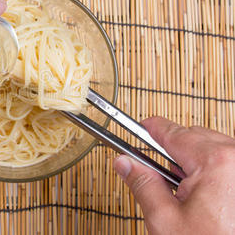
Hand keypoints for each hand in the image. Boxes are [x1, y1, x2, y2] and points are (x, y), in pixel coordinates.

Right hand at [113, 117, 234, 233]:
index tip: (139, 129)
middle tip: (156, 171)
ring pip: (212, 146)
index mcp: (215, 162)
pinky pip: (227, 160)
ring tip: (183, 190)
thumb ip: (142, 184)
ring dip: (193, 160)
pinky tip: (202, 193)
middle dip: (172, 150)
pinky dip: (211, 169)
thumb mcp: (166, 220)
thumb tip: (124, 163)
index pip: (172, 132)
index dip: (150, 130)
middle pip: (193, 135)